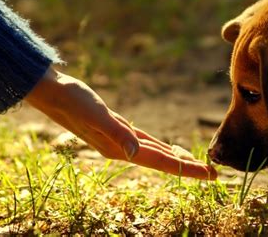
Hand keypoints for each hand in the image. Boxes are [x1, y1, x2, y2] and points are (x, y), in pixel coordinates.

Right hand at [25, 67, 216, 179]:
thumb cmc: (73, 101)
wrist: (52, 92)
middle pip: (164, 161)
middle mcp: (123, 148)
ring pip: (157, 153)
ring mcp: (120, 140)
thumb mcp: (96, 115)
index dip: (188, 169)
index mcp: (121, 148)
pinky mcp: (118, 128)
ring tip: (196, 165)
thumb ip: (117, 133)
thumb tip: (136, 154)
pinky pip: (147, 142)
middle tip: (214, 173)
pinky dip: (160, 147)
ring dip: (177, 159)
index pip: (163, 162)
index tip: (211, 175)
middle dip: (189, 168)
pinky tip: (166, 148)